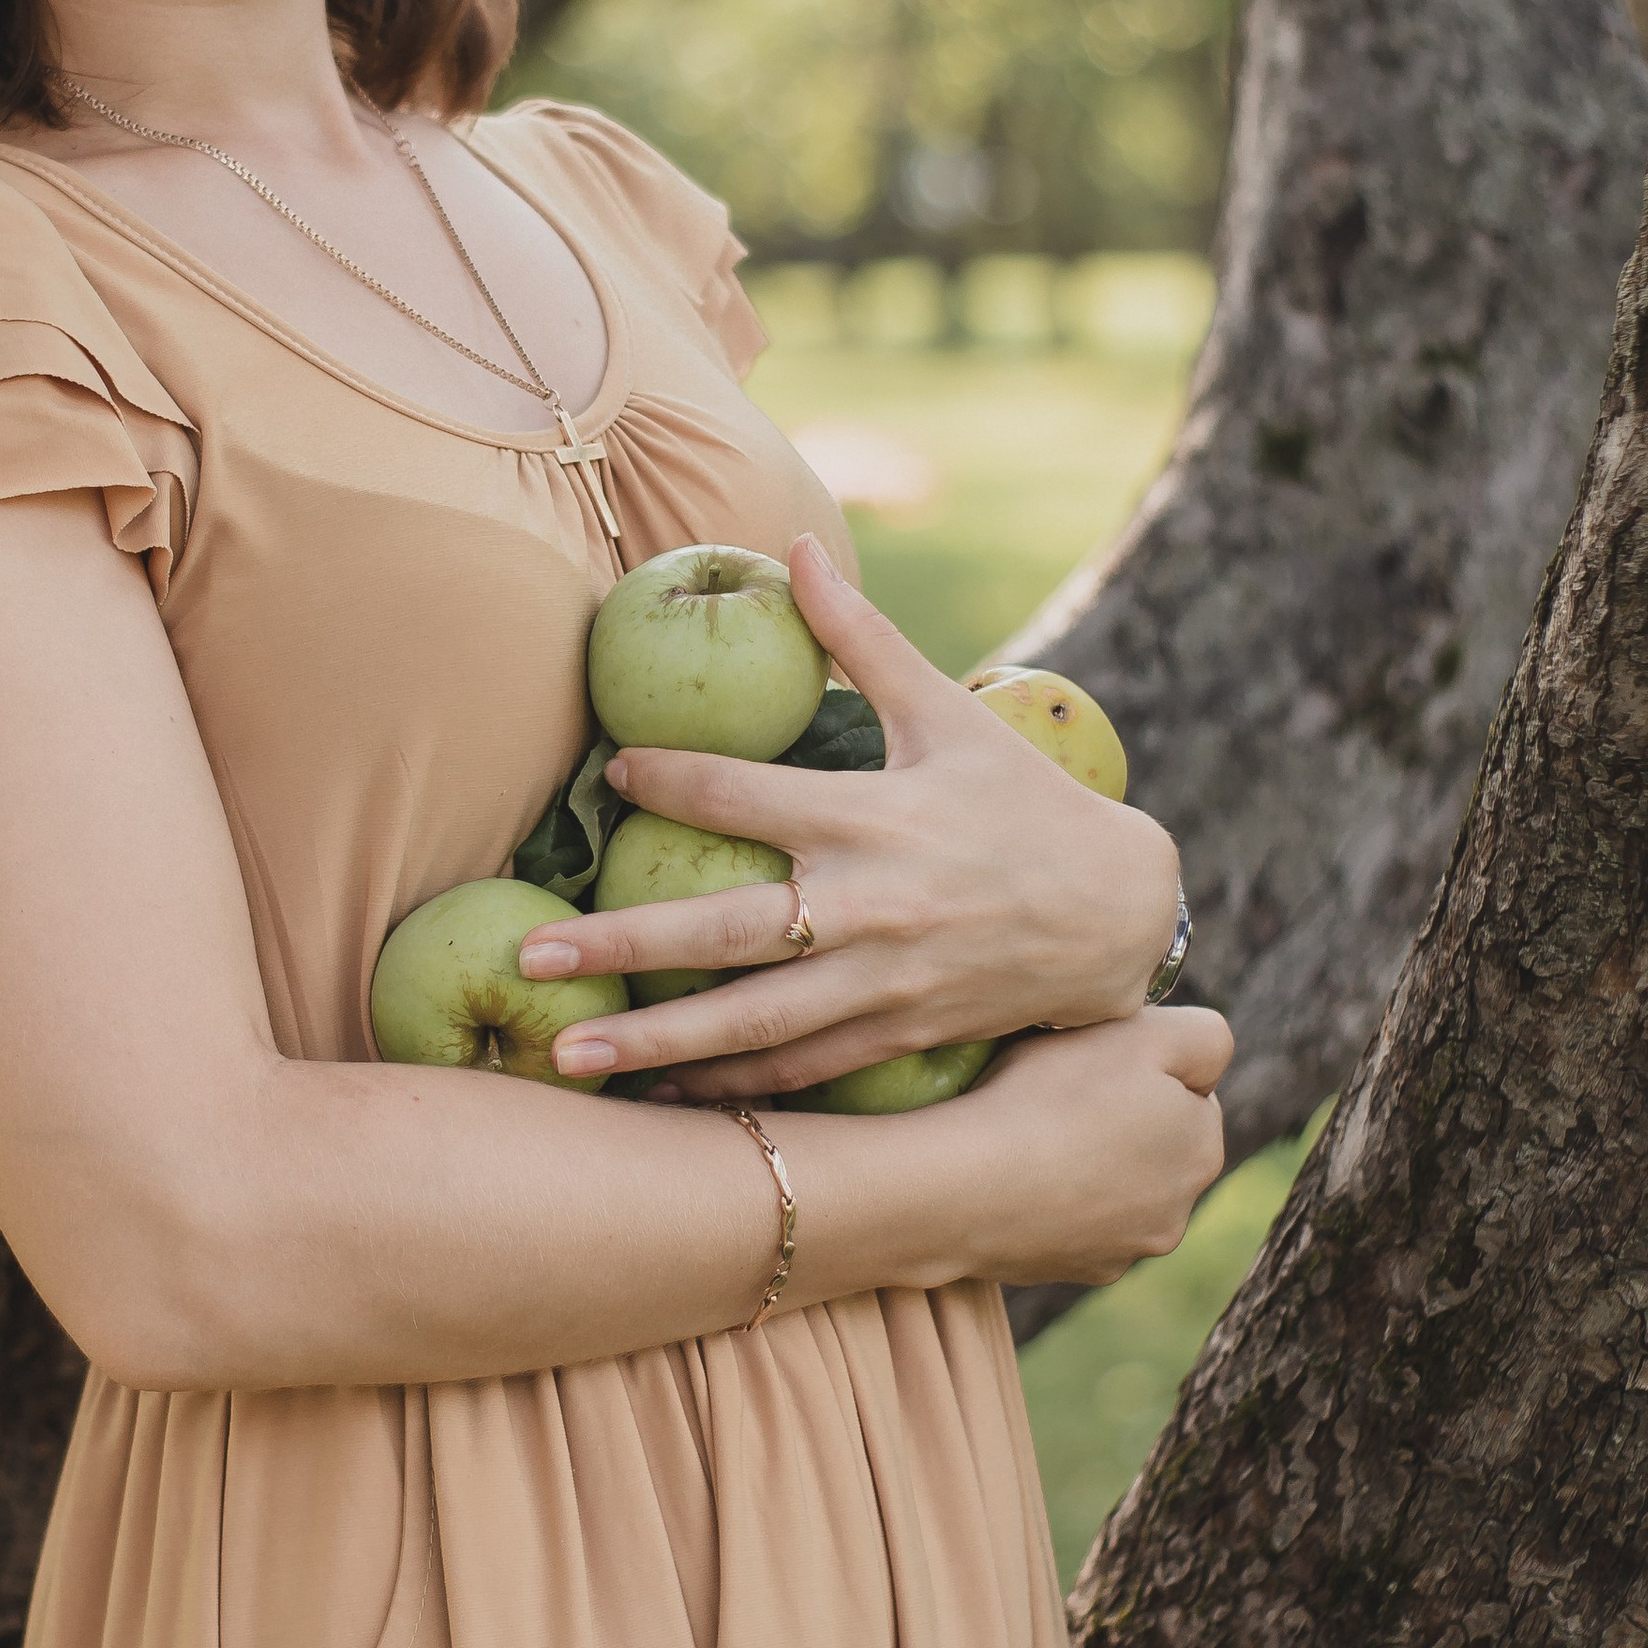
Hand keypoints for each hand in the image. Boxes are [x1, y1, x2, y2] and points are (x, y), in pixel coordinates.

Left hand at [521, 535, 1182, 1098]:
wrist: (1118, 914)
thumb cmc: (1021, 803)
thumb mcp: (950, 713)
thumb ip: (865, 639)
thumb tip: (799, 546)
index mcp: (873, 818)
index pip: (748, 796)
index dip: (672, 780)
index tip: (607, 772)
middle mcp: (870, 907)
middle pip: (725, 932)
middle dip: (622, 946)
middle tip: (528, 956)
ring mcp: (882, 983)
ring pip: (750, 1025)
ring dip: (654, 1045)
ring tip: (562, 1058)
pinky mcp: (898, 1037)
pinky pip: (798, 1071)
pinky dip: (728, 1090)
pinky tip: (656, 1102)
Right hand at [907, 1005, 1234, 1288]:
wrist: (967, 1188)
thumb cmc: (1052, 1096)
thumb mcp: (1141, 1032)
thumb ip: (1202, 1037)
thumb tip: (1208, 1056)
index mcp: (1202, 1147)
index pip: (1184, 1090)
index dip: (1138, 1067)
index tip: (1092, 1064)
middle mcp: (1179, 1210)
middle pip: (1153, 1146)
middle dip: (1121, 1122)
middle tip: (1059, 1097)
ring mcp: (1127, 1250)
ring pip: (1116, 1190)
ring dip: (1090, 1167)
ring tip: (1033, 1141)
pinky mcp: (1078, 1273)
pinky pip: (1075, 1227)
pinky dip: (1056, 1205)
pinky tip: (1019, 1183)